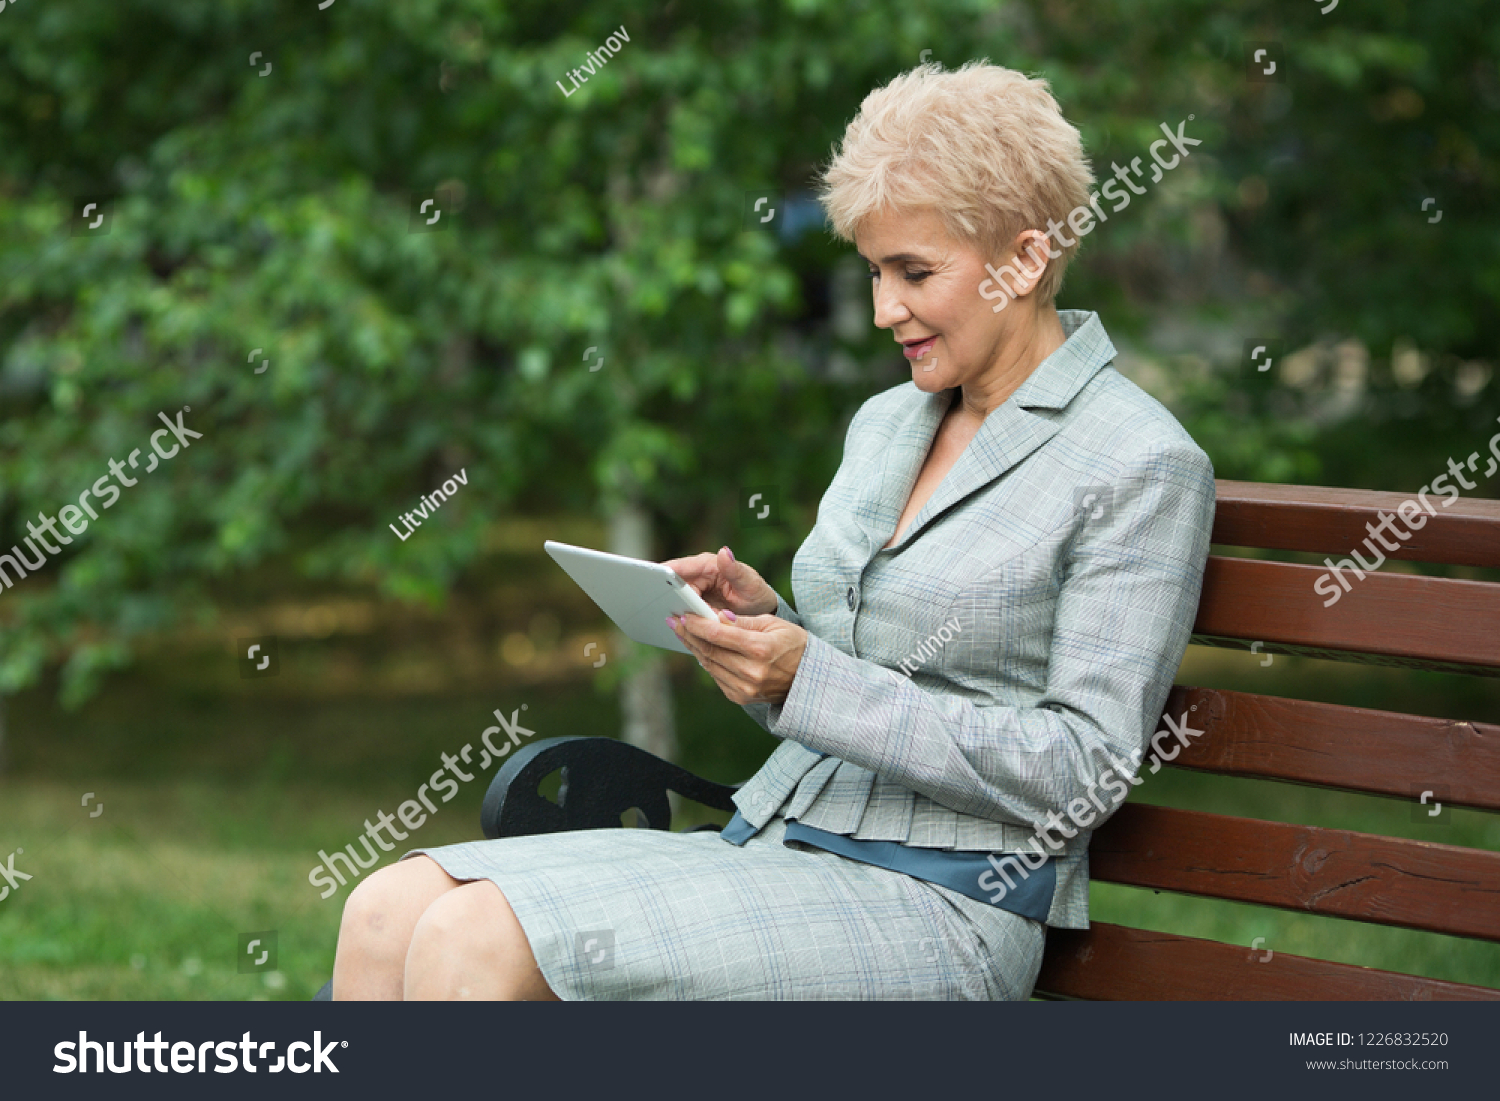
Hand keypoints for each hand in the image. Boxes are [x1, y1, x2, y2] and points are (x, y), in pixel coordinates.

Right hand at [660, 546, 777, 616]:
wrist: (760, 611)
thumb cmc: (756, 593)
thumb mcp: (751, 583)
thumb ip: (736, 571)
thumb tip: (724, 552)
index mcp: (708, 565)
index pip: (681, 568)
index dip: (665, 575)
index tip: (653, 582)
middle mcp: (697, 575)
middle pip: (673, 586)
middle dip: (668, 598)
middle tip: (666, 611)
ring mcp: (694, 589)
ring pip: (675, 600)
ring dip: (674, 610)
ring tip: (674, 623)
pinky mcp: (693, 603)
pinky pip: (681, 610)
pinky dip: (681, 618)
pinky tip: (679, 628)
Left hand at [668, 608, 806, 706]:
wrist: (807, 679)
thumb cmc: (793, 644)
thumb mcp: (773, 624)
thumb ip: (743, 621)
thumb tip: (716, 616)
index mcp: (761, 649)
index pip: (719, 635)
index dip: (697, 624)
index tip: (684, 614)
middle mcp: (751, 672)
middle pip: (710, 650)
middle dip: (689, 634)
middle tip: (673, 621)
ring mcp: (745, 688)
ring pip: (709, 664)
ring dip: (693, 647)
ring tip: (682, 632)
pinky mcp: (740, 697)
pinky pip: (716, 676)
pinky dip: (706, 661)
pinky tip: (700, 648)